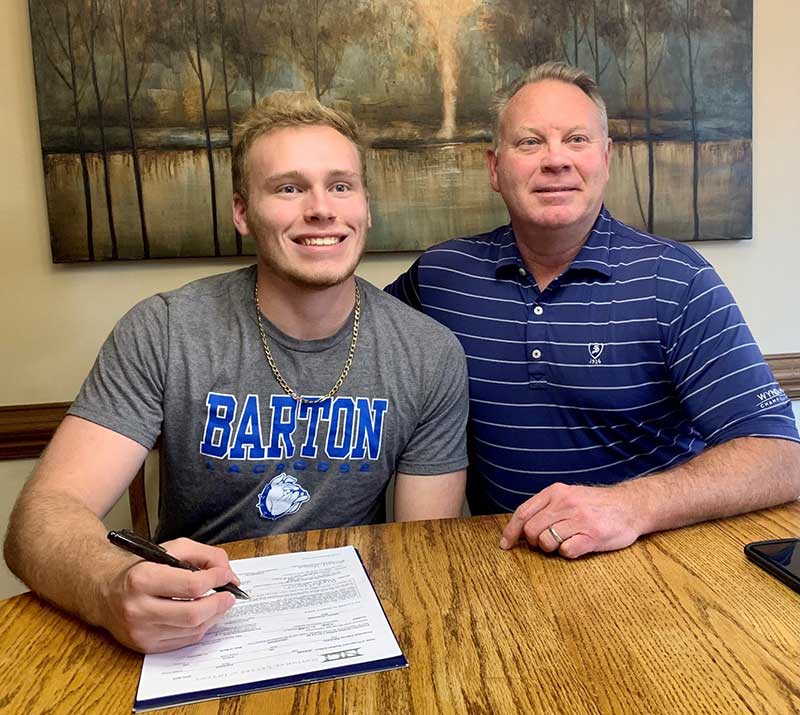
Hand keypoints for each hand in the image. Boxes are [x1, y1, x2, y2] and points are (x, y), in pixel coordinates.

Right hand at [101, 538, 239, 652]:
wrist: (105, 592)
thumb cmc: (142, 567)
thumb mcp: (172, 548)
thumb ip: (205, 556)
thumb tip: (230, 576)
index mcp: (143, 579)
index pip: (191, 586)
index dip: (216, 580)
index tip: (226, 576)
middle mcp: (138, 608)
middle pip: (193, 613)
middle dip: (219, 604)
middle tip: (230, 595)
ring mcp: (141, 632)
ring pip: (192, 630)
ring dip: (213, 616)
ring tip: (219, 603)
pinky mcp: (145, 647)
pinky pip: (184, 641)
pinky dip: (200, 627)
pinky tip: (204, 615)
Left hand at [499, 483, 642, 557]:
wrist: (631, 506)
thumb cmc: (595, 504)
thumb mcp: (568, 495)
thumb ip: (547, 507)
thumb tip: (520, 528)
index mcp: (556, 492)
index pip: (523, 512)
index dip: (511, 531)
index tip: (505, 544)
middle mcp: (566, 503)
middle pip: (531, 530)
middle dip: (533, 542)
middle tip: (545, 544)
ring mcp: (580, 519)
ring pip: (546, 542)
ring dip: (550, 549)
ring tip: (563, 543)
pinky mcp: (593, 535)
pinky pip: (566, 551)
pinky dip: (567, 553)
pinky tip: (577, 546)